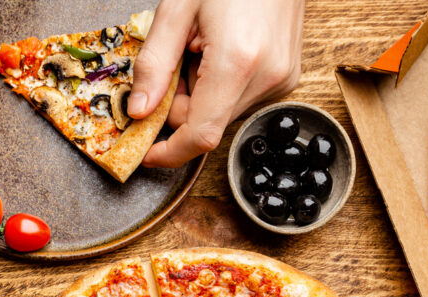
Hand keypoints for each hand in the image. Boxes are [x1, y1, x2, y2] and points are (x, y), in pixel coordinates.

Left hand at [130, 0, 304, 166]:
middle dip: (182, 103)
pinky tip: (224, 50)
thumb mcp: (177, 9)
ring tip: (204, 48)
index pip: (201, 135)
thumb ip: (155, 64)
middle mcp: (266, 77)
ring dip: (203, 92)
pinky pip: (242, 99)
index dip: (170, 152)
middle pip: (208, 123)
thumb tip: (140, 109)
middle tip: (177, 62)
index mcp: (238, 61)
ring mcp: (281, 80)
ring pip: (223, 112)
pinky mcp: (287, 78)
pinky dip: (223, 84)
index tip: (147, 152)